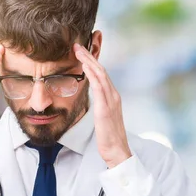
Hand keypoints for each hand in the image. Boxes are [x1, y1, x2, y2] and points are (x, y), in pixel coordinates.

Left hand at [74, 43, 131, 167]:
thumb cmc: (109, 137)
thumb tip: (92, 99)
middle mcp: (114, 95)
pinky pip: (99, 87)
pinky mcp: (105, 108)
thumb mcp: (103, 117)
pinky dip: (92, 74)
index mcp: (113, 97)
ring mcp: (111, 101)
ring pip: (100, 74)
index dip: (92, 62)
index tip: (82, 52)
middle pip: (101, 70)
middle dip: (90, 56)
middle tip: (77, 45)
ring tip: (78, 50)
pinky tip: (84, 66)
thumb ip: (100, 105)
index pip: (102, 75)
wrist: (117, 151)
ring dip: (89, 61)